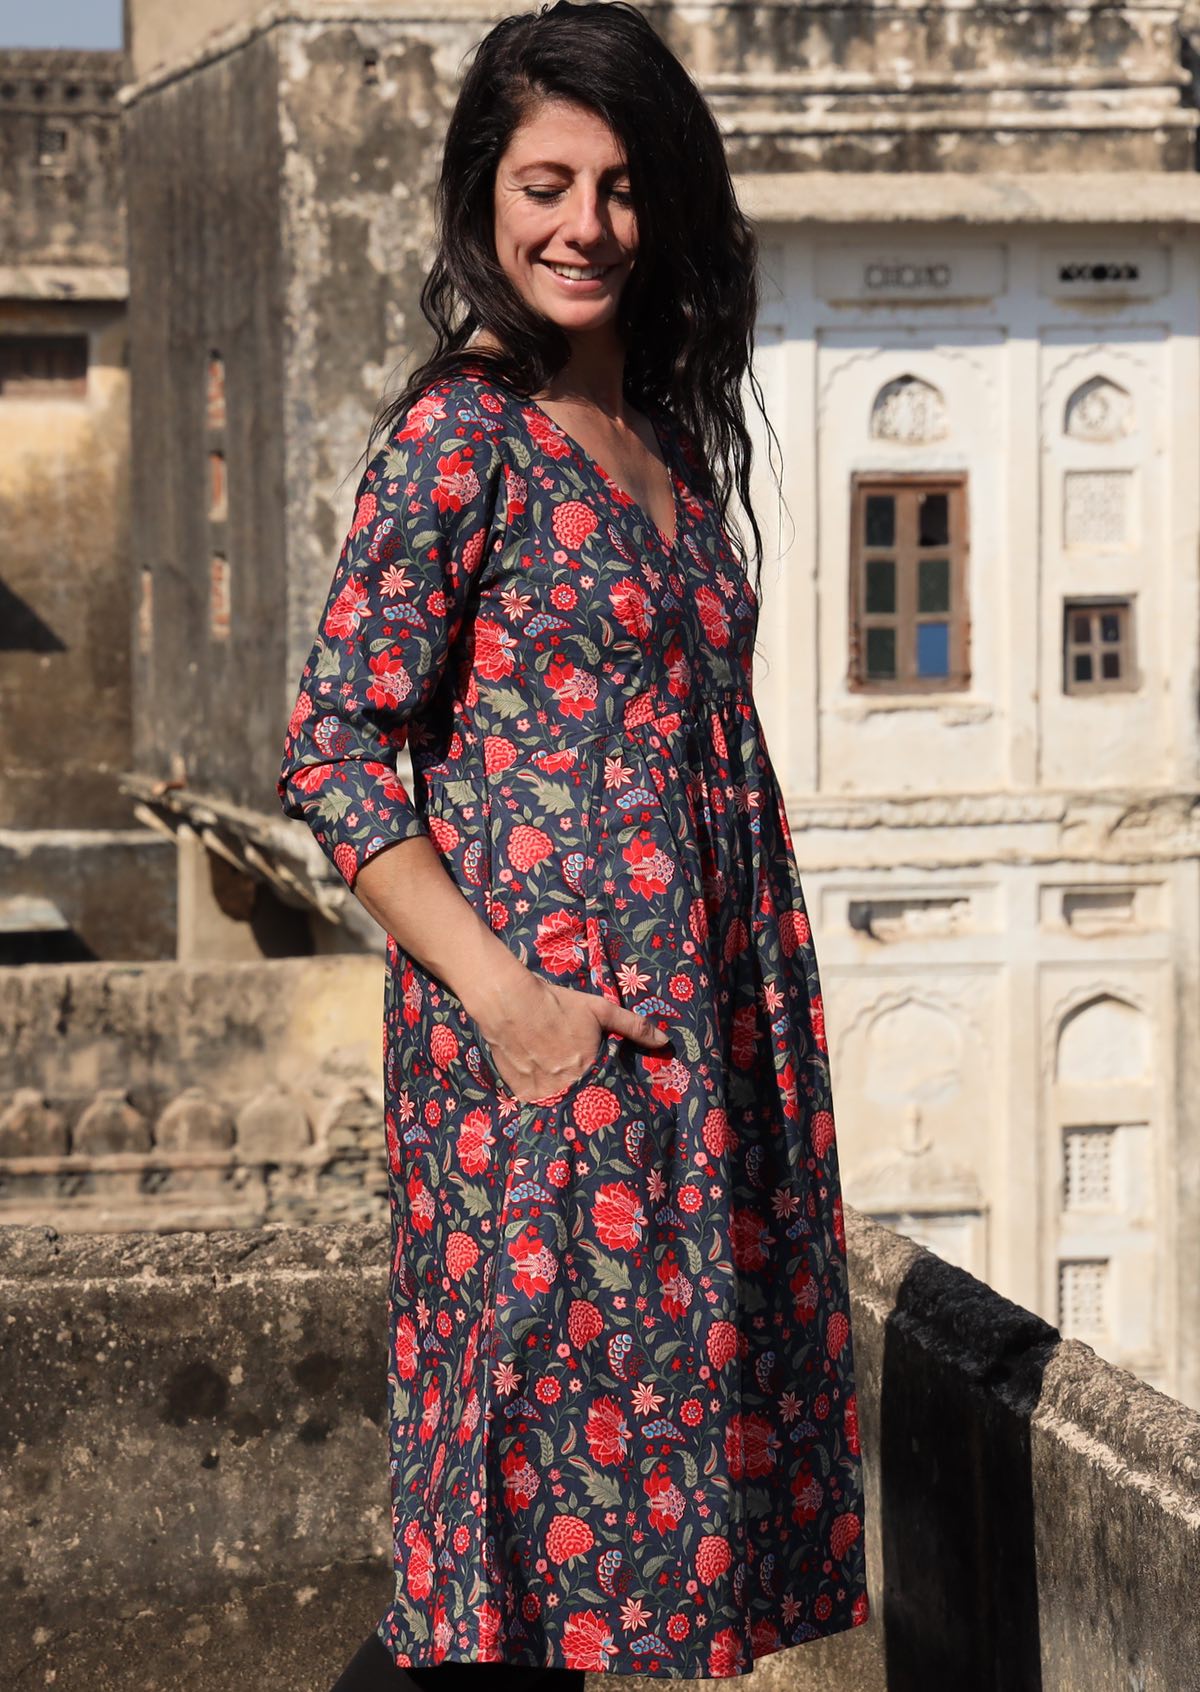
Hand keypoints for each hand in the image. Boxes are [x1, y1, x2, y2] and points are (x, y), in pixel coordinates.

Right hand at [473, 975, 669, 1104]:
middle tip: (586, 1089)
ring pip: (561, 1106)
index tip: (611, 1094)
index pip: (608, 1096)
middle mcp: (568, 1088)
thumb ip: (633, 1026)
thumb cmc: (557, 1005)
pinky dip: (544, 1097)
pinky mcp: (522, 1094)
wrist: (509, 1004)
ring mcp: (543, 1094)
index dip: (610, 1095)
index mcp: (590, 1070)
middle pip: (584, 1104)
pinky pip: (538, 1104)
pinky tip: (544, 1084)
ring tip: (565, 1089)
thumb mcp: (600, 1010)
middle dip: (588, 1101)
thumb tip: (665, 1041)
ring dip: (566, 1100)